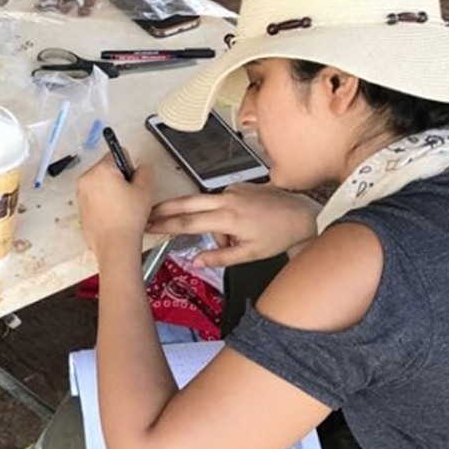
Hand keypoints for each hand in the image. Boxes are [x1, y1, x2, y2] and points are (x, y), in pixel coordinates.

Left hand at [77, 156, 155, 258]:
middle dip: (119, 179)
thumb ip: (145, 171)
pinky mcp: (81, 209)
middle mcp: (86, 179)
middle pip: (107, 169)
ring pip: (101, 184)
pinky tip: (114, 215)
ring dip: (112, 191)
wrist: (115, 246)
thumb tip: (141, 168)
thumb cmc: (129, 218)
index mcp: (100, 170)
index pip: (118, 154)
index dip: (130, 167)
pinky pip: (95, 198)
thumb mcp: (145, 189)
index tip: (133, 183)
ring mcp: (81, 195)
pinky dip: (104, 203)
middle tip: (129, 197)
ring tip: (122, 208)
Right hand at [147, 185, 319, 266]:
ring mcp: (233, 190)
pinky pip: (219, 201)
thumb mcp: (250, 254)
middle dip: (165, 208)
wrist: (300, 214)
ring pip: (204, 204)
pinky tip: (235, 225)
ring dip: (200, 218)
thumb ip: (220, 258)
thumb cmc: (278, 234)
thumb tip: (197, 261)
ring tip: (219, 236)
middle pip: (187, 202)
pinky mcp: (238, 186)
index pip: (189, 222)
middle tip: (148, 214)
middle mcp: (228, 199)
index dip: (166, 224)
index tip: (150, 226)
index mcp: (229, 218)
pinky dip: (219, 214)